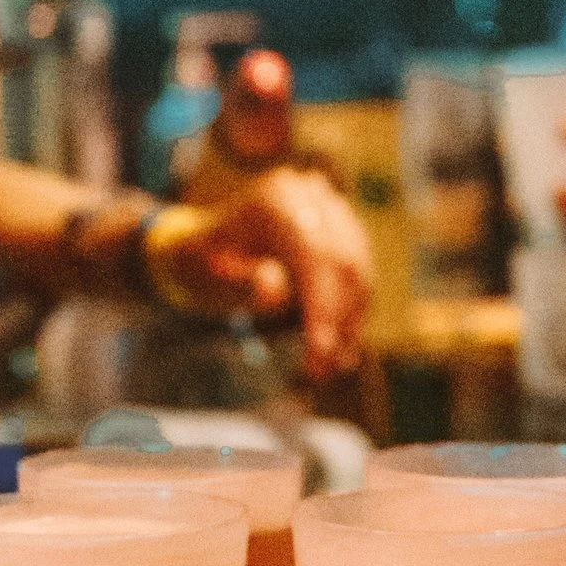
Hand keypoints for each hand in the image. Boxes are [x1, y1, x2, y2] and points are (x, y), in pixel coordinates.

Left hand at [165, 169, 372, 379]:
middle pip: (345, 263)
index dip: (324, 305)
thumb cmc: (205, 260)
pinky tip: (340, 347)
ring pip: (359, 272)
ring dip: (350, 323)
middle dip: (339, 321)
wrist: (213, 241)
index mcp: (277, 199)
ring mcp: (333, 211)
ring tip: (329, 366)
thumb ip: (240, 280)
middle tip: (323, 369)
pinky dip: (352, 313)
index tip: (320, 351)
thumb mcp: (207, 270)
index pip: (316, 254)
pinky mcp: (346, 231)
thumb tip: (275, 287)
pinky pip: (360, 276)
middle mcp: (312, 196)